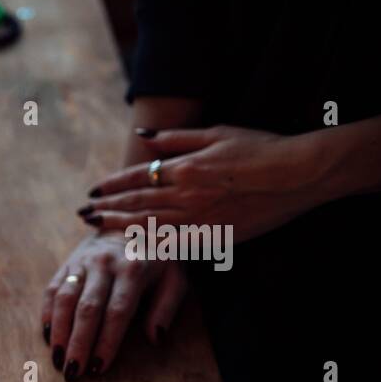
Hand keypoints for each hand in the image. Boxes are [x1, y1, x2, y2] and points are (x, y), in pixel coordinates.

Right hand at [42, 233, 185, 380]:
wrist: (131, 225)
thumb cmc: (156, 260)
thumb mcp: (174, 278)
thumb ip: (166, 308)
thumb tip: (155, 338)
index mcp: (133, 269)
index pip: (117, 311)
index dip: (107, 341)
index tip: (99, 368)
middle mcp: (105, 263)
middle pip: (87, 309)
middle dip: (78, 343)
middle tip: (72, 372)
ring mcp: (82, 262)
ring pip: (65, 300)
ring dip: (59, 332)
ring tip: (57, 359)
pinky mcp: (67, 264)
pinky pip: (52, 290)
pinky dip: (48, 314)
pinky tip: (47, 336)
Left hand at [79, 125, 316, 241]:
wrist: (298, 174)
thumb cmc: (261, 149)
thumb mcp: (217, 133)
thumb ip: (177, 138)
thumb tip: (143, 135)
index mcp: (186, 167)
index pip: (137, 177)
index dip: (111, 185)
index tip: (92, 190)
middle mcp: (186, 195)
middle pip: (135, 204)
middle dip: (105, 209)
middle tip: (82, 214)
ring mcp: (198, 219)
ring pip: (147, 225)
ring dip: (117, 226)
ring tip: (95, 227)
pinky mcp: (212, 237)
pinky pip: (172, 245)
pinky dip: (148, 246)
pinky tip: (129, 249)